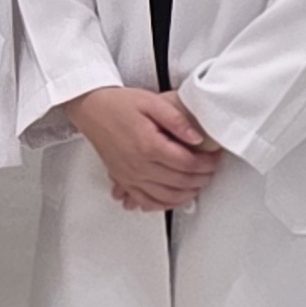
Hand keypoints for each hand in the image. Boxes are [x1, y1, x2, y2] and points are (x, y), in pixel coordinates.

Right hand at [66, 87, 221, 213]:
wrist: (91, 109)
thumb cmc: (119, 104)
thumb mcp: (151, 102)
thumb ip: (177, 120)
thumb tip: (197, 139)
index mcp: (148, 145)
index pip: (188, 163)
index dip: (207, 163)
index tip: (214, 157)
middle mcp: (139, 165)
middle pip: (180, 182)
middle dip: (202, 178)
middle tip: (211, 169)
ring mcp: (130, 176)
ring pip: (166, 197)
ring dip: (187, 194)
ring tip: (198, 184)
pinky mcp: (123, 180)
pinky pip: (146, 201)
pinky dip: (163, 204)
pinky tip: (174, 199)